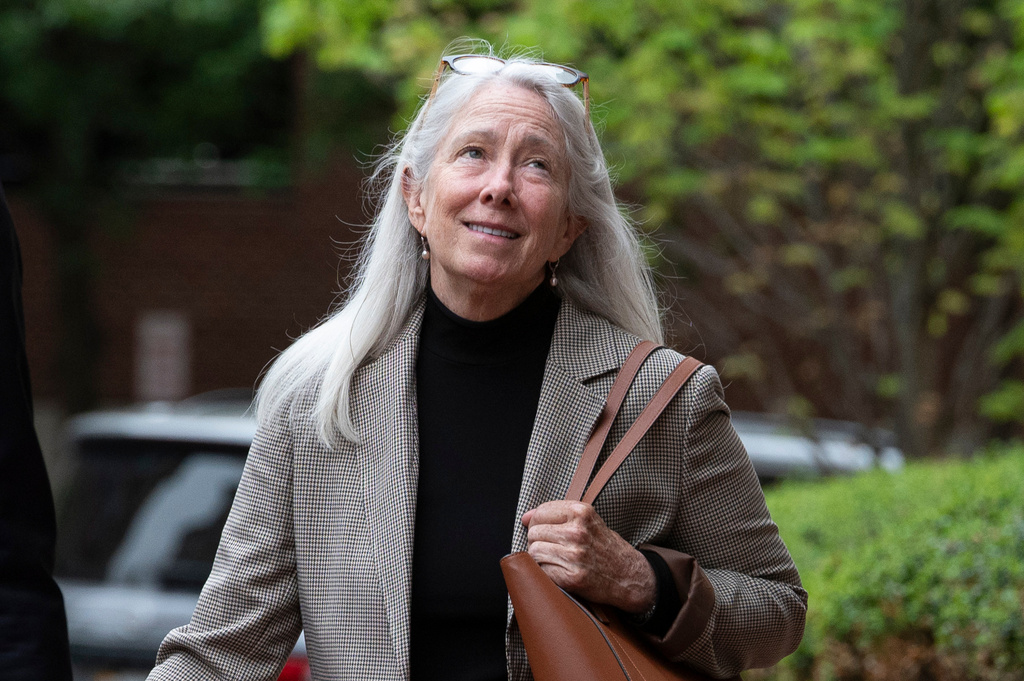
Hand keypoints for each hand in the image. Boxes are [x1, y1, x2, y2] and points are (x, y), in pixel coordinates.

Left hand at [521, 500, 655, 614]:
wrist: (627, 574)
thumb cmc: (603, 545)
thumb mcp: (587, 520)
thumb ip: (557, 514)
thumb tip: (525, 517)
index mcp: (581, 512)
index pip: (540, 513)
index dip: (538, 522)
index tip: (545, 529)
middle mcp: (578, 532)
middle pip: (534, 533)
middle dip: (538, 540)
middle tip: (553, 547)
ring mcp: (575, 555)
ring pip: (534, 551)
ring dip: (541, 557)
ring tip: (557, 558)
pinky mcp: (572, 578)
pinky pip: (541, 570)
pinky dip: (547, 571)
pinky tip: (561, 570)